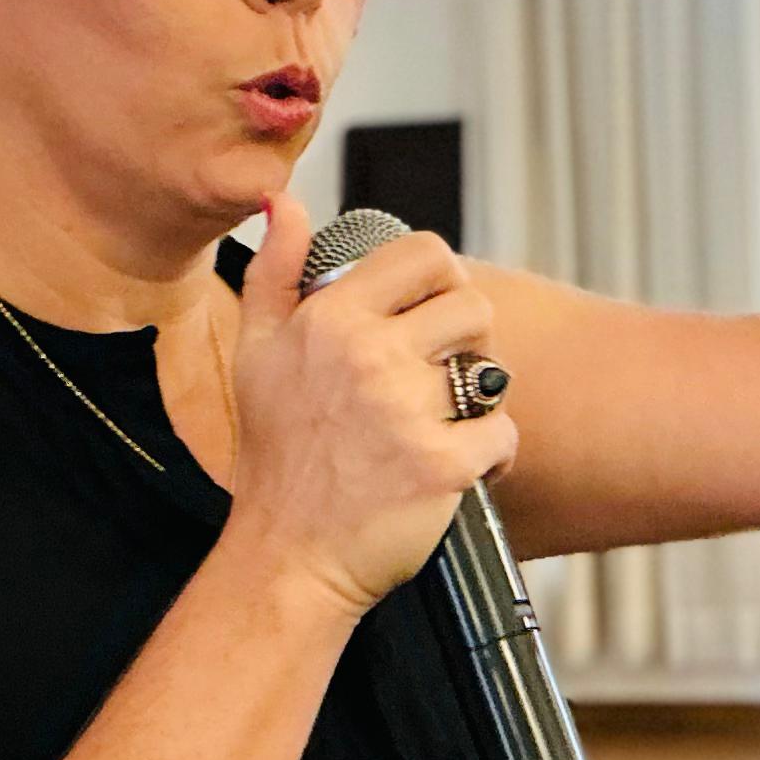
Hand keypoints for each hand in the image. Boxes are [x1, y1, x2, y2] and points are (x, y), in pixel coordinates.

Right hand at [221, 192, 515, 617]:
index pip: (424, 253)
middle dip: (469, 339)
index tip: (434, 314)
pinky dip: (492, 456)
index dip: (443, 278)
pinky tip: (458, 471)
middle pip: (472, 305)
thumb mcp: (256, 354)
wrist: (286, 559)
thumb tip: (286, 200)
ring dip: (479, 400)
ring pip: (491, 371)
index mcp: (330, 319)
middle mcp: (368, 355)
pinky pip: (503, 434)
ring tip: (446, 425)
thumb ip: (274, 271)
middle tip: (445, 377)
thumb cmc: (275, 458)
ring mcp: (406, 411)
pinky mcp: (441, 466)